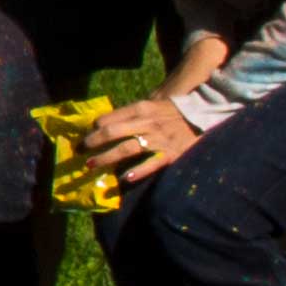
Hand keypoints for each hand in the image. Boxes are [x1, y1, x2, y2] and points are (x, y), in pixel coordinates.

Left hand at [73, 95, 204, 182]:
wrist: (205, 117)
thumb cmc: (173, 113)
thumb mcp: (152, 106)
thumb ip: (131, 115)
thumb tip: (104, 124)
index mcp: (141, 109)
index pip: (109, 118)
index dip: (94, 128)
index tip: (84, 137)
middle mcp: (147, 123)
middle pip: (112, 132)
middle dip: (92, 142)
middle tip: (80, 150)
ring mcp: (159, 139)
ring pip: (126, 148)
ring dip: (106, 158)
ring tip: (91, 165)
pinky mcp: (171, 154)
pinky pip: (151, 163)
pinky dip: (138, 171)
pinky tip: (125, 178)